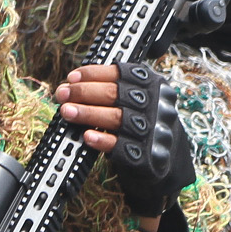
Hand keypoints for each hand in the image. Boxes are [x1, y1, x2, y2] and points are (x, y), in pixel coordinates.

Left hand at [56, 62, 195, 220]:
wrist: (168, 158)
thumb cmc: (145, 122)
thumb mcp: (140, 98)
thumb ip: (115, 88)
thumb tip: (74, 86)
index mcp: (153, 84)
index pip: (120, 72)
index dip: (93, 74)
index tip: (72, 78)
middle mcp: (156, 105)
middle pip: (115, 94)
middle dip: (83, 92)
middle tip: (62, 94)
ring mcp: (153, 130)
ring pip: (116, 118)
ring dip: (87, 113)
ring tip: (67, 112)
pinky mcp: (146, 154)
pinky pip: (121, 146)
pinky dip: (102, 140)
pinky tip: (87, 136)